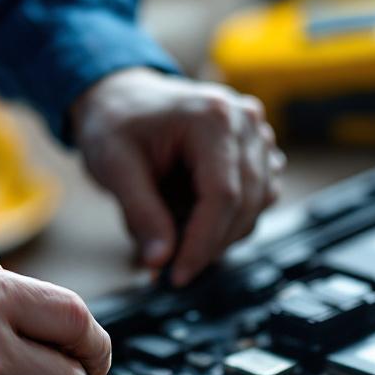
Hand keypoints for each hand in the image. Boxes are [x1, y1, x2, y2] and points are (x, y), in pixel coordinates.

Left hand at [71, 68, 284, 285]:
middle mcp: (245, 122)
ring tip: (176, 236)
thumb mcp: (115, 167)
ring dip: (221, 234)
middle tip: (171, 269)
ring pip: (256, 207)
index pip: (223, 196)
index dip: (203, 244)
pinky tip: (196, 219)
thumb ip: (141, 214)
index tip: (178, 275)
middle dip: (209, 245)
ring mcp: (257, 135)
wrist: (123, 98)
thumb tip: (161, 261)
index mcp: (212, 117)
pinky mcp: (259, 150)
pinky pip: (259, 199)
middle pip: (245, 205)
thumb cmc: (116, 123)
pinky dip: (230, 220)